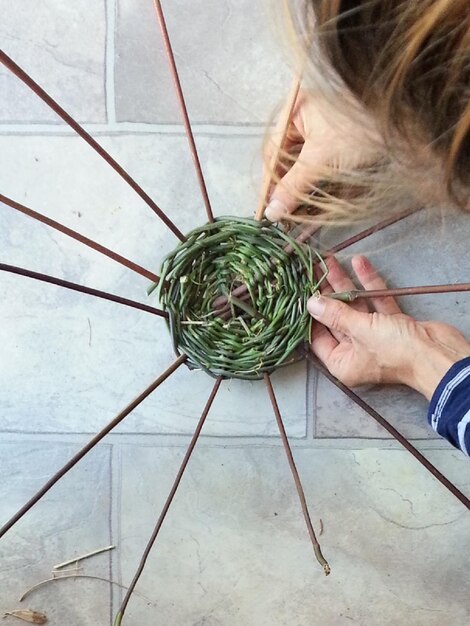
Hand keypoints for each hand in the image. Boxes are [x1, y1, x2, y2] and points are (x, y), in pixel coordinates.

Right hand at [264, 90, 382, 220]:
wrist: (405, 122)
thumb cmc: (358, 130)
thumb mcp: (320, 160)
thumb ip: (293, 187)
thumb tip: (271, 211)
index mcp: (295, 111)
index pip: (272, 152)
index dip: (269, 182)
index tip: (268, 208)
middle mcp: (306, 119)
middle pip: (287, 160)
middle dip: (286, 188)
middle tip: (284, 215)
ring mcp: (324, 131)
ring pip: (304, 167)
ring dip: (301, 190)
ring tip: (298, 213)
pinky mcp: (341, 145)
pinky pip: (320, 168)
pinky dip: (317, 186)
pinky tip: (315, 203)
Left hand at [307, 255, 469, 399]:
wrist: (437, 353)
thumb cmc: (395, 350)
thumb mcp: (359, 330)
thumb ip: (335, 314)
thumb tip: (310, 303)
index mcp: (342, 362)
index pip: (317, 337)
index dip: (308, 314)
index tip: (299, 291)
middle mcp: (355, 351)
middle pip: (335, 318)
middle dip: (326, 293)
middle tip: (313, 269)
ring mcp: (374, 337)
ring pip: (354, 307)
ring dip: (345, 284)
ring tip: (330, 261)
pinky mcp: (391, 324)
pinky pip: (375, 302)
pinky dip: (368, 285)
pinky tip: (359, 263)